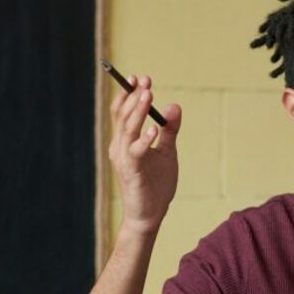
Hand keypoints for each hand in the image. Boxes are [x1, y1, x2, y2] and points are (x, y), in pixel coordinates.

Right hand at [108, 74, 180, 235]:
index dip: (128, 94)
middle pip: (123, 116)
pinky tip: (155, 129)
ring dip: (137, 111)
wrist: (149, 215)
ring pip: (127, 130)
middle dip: (133, 96)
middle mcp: (119, 147)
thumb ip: (170, 130)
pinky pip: (136, 152)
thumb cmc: (155, 185)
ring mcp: (123, 159)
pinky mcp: (132, 172)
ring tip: (148, 95)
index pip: (122, 112)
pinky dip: (144, 139)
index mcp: (125, 141)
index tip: (140, 78)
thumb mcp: (167, 152)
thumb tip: (174, 106)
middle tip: (145, 81)